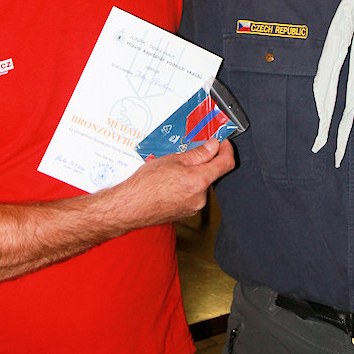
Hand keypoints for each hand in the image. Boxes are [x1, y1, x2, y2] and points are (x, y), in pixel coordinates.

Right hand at [0, 139, 234, 281]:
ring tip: (170, 167)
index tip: (222, 141)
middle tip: (188, 150)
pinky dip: (183, 185)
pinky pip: (189, 194)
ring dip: (191, 174)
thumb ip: (196, 154)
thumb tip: (213, 146)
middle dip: (203, 161)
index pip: (226, 164)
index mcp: (199, 181)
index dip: (227, 149)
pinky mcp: (183, 213)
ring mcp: (192, 208)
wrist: (127, 208)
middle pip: (211, 174)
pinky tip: (166, 181)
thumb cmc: (144, 184)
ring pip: (199, 184)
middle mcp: (200, 197)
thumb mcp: (171, 160)